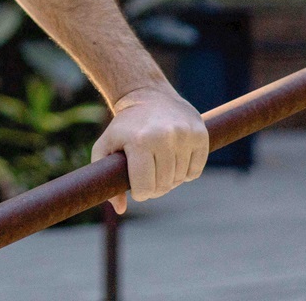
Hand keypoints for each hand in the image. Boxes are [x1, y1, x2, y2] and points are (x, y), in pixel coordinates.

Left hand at [90, 83, 209, 213]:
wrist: (148, 95)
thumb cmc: (125, 126)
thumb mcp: (106, 146)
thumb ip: (105, 177)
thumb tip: (120, 209)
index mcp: (140, 141)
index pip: (145, 188)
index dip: (140, 193)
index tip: (136, 186)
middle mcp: (164, 137)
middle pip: (164, 185)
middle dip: (155, 187)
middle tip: (148, 176)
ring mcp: (184, 135)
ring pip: (180, 179)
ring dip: (170, 179)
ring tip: (159, 164)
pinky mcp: (200, 135)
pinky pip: (195, 171)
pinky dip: (186, 171)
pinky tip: (175, 158)